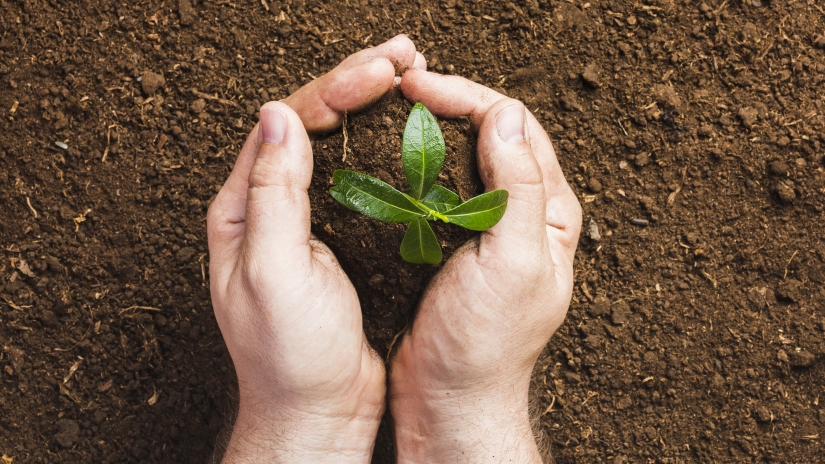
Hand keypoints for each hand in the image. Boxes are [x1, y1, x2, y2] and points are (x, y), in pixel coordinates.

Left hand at [207, 36, 421, 462]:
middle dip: (357, 83)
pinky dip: (386, 149)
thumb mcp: (275, 273)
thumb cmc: (290, 356)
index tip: (382, 71)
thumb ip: (273, 195)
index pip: (285, 125)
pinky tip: (412, 134)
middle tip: (405, 55)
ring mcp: (308, 222)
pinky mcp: (341, 240)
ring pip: (339, 146)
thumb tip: (279, 115)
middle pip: (311, 124)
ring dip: (373, 108)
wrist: (318, 412)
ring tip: (412, 76)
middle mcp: (270, 207)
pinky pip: (362, 179)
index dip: (334, 89)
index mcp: (243, 209)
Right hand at [390, 69, 581, 461]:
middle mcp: (522, 213)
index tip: (419, 87)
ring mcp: (484, 227)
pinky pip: (435, 188)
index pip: (517, 128)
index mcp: (548, 212)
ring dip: (429, 129)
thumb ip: (516, 189)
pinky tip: (387, 157)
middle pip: (490, 133)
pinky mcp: (450, 242)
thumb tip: (505, 114)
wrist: (449, 399)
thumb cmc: (485, 343)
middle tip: (401, 88)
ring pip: (460, 157)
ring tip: (391, 111)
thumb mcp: (512, 263)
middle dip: (449, 102)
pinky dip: (412, 165)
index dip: (469, 98)